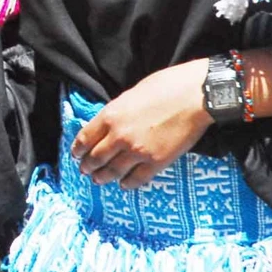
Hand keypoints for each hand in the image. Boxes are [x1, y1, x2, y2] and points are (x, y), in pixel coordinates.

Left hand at [70, 59, 211, 188]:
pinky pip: (137, 179)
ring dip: (103, 177)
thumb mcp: (131, 94)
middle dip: (87, 166)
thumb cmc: (166, 86)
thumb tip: (110, 125)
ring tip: (98, 180)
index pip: (85, 138)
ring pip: (113, 172)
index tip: (76, 154)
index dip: (78, 149)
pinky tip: (124, 185)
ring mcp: (137, 152)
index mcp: (111, 116)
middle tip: (84, 170)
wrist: (195, 96)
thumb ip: (117, 113)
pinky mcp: (156, 162)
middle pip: (96, 158)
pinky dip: (127, 184)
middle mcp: (119, 137)